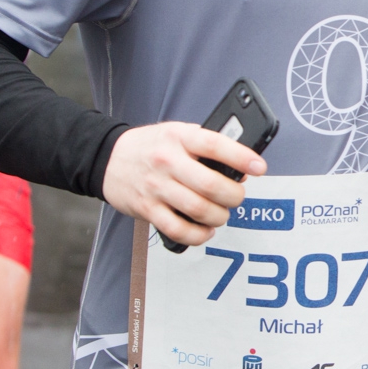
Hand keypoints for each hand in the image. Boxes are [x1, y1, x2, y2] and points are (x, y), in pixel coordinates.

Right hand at [101, 122, 266, 246]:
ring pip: (198, 209)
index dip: (241, 157)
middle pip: (211, 184)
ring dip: (219, 216)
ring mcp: (156, 187)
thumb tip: (241, 169)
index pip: (215, 145)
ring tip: (221, 213)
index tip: (260, 167)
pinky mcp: (147, 209)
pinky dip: (198, 235)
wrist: (108, 157)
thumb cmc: (151, 146)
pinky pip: (178, 229)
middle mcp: (167, 161)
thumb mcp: (178, 133)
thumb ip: (206, 147)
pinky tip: (205, 230)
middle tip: (236, 197)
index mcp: (179, 137)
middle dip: (233, 196)